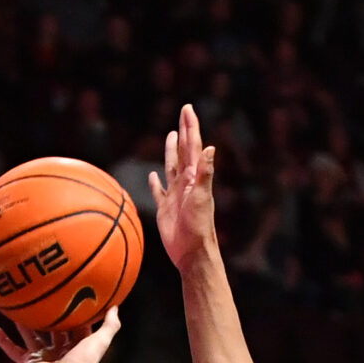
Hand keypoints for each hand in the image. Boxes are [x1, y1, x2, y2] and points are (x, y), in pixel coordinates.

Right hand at [0, 306, 121, 362]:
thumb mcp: (100, 340)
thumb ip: (110, 325)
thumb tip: (116, 306)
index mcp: (76, 345)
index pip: (75, 324)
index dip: (72, 310)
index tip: (68, 292)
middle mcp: (59, 350)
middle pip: (51, 329)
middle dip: (45, 315)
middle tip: (37, 294)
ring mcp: (43, 357)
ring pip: (30, 336)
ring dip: (22, 323)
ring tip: (14, 306)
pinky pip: (13, 351)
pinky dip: (3, 342)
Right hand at [150, 103, 217, 269]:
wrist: (192, 253)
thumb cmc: (199, 227)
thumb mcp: (201, 197)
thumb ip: (205, 172)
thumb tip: (210, 147)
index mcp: (194, 178)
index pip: (193, 146)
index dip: (190, 127)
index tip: (188, 109)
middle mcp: (186, 183)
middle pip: (184, 151)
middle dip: (184, 132)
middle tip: (184, 112)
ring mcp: (175, 195)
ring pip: (171, 167)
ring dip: (171, 151)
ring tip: (171, 136)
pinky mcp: (166, 209)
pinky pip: (159, 192)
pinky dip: (155, 183)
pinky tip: (152, 176)